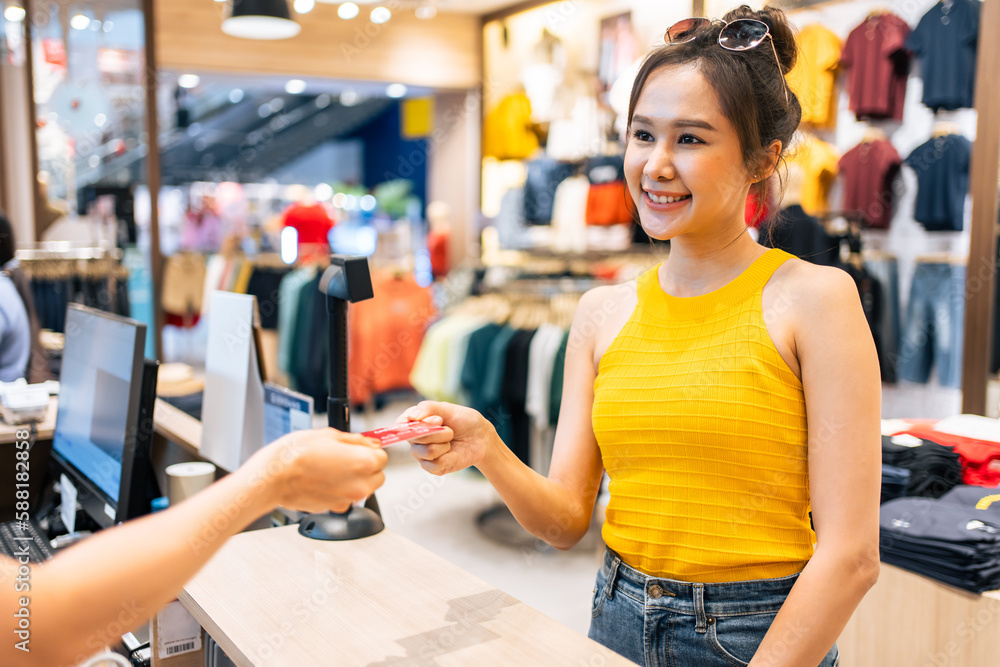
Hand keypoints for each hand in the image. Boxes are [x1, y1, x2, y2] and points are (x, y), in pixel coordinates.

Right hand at [249, 429, 387, 512]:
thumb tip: (370, 442)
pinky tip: (324, 481)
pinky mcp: (335, 508)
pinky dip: (340, 491)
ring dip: (355, 480)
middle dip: (367, 468)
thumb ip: (356, 440)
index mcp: (363, 462)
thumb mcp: (330, 435)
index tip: (362, 449)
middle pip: (378, 476)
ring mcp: (348, 499)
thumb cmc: (296, 454)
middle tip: (348, 459)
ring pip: (363, 489)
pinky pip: (346, 499)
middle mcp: (360, 484)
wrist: (274, 478)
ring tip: (333, 469)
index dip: (371, 451)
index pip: (383, 457)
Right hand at [396, 401, 495, 474]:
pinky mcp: (434, 468)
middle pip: (414, 438)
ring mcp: (424, 455)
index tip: (431, 420)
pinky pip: (434, 465)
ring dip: (444, 444)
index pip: (400, 425)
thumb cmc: (464, 421)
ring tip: (451, 440)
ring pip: (426, 452)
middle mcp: (416, 439)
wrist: (482, 438)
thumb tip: (412, 416)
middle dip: (436, 432)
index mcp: (416, 423)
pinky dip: (448, 457)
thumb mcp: (448, 408)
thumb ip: (428, 408)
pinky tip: (453, 453)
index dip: (411, 424)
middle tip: (449, 429)